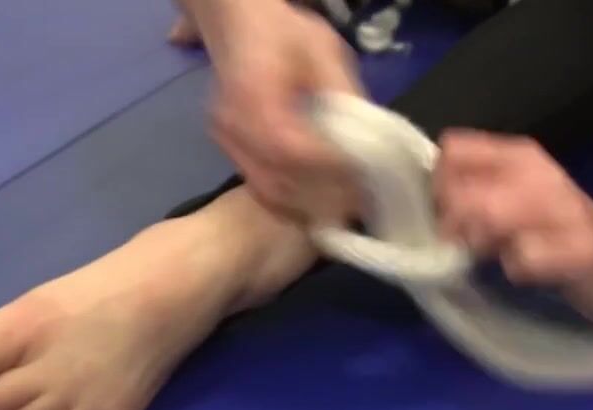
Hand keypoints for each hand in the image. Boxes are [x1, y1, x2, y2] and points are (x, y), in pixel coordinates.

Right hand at [202, 2, 364, 222]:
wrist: (236, 24)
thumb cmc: (281, 32)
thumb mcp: (321, 49)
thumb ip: (343, 93)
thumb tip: (366, 140)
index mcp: (252, 95)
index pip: (289, 147)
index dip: (326, 168)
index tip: (359, 175)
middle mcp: (232, 125)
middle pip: (276, 181)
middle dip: (320, 196)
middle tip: (358, 200)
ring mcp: (226, 142)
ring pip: (267, 191)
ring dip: (306, 203)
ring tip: (344, 203)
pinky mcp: (229, 151)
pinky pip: (260, 187)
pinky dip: (291, 199)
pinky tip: (318, 196)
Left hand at [434, 129, 592, 321]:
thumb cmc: (554, 229)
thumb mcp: (510, 197)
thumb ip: (469, 189)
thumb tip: (423, 196)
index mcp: (520, 156)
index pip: (453, 150)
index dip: (439, 185)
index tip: (447, 210)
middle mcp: (542, 175)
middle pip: (463, 190)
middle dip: (450, 222)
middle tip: (463, 243)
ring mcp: (565, 211)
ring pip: (490, 217)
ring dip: (477, 244)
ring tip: (490, 255)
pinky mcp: (581, 252)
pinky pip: (524, 260)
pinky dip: (513, 270)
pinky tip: (523, 273)